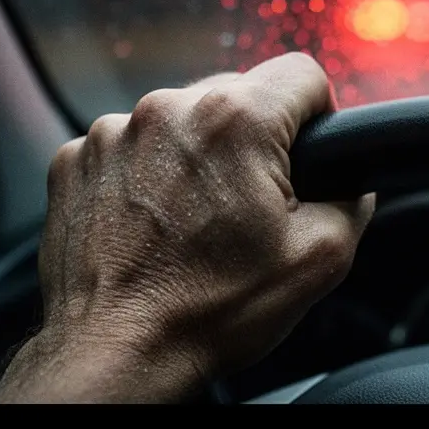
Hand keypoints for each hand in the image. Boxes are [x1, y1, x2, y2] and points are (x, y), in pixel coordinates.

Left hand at [0, 53, 373, 402]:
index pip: (302, 73)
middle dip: (256, 140)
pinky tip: (156, 226)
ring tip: (197, 223)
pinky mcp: (75, 161)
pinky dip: (149, 176)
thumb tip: (352, 182)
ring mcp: (111, 133)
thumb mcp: (321, 258)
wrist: (118, 355)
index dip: (318, 115)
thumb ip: (354, 199)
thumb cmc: (211, 310)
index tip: (307, 156)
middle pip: (239, 94)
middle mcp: (166, 110)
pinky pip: (133, 147)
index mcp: (234, 121)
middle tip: (253, 206)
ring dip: (199, 158)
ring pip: (183, 121)